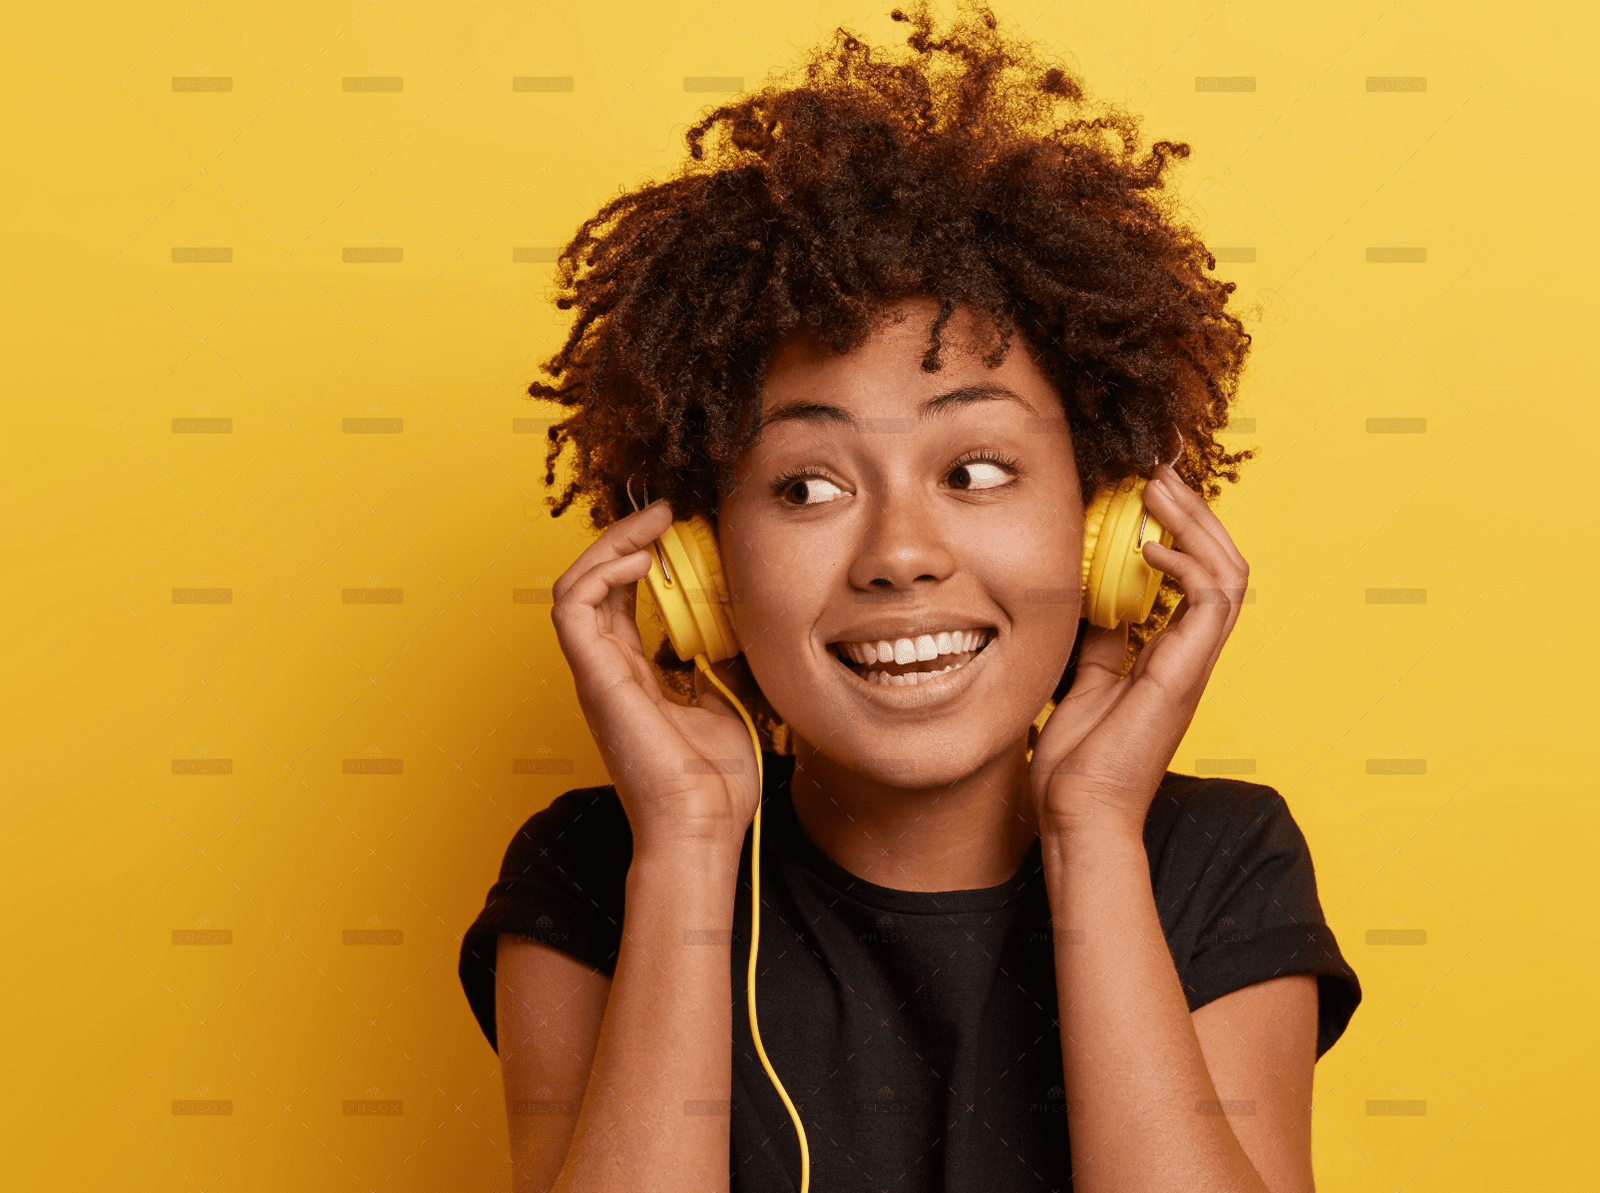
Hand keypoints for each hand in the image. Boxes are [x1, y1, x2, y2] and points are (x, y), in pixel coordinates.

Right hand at [549, 499, 760, 854]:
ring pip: (576, 584)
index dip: (645, 553)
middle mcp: (608, 668)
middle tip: (667, 510)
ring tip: (653, 523)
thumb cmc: (716, 782)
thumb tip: (744, 619)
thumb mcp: (731, 699)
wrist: (704, 828)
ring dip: (610, 543)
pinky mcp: (594, 678)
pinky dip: (600, 573)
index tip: (684, 526)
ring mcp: (596, 673)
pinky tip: (642, 560)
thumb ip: (725, 659)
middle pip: (596, 581)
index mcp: (635, 672)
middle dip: (626, 535)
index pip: (623, 595)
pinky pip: (572, 608)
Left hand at [1027, 463, 1250, 838]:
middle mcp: (1188, 654)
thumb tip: (1095, 599)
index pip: (1192, 573)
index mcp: (1167, 654)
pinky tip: (1150, 547)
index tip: (1146, 486)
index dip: (1178, 526)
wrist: (1076, 815)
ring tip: (1159, 488)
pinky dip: (1188, 564)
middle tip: (1159, 469)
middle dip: (1193, 510)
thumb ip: (1099, 641)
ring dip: (1197, 524)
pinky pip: (1212, 602)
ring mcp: (1192, 663)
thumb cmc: (1077, 763)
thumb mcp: (1084, 682)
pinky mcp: (1186, 673)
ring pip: (1228, 573)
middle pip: (1220, 563)